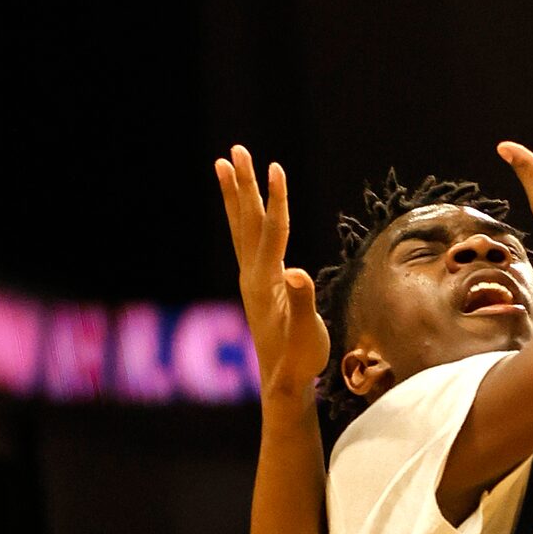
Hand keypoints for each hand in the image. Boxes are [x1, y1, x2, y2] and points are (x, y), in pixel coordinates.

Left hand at [215, 146, 329, 403]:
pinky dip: (242, 217)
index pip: (272, 232)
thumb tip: (297, 273)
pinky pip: (246, 240)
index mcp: (266, 282)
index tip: (276, 167)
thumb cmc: (300, 360)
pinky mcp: (256, 284)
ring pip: (241, 228)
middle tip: (236, 150)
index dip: (276, 200)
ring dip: (235, 195)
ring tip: (224, 164)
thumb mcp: (307, 335)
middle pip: (247, 221)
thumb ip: (302, 302)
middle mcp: (252, 275)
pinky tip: (243, 208)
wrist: (283, 382)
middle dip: (243, 185)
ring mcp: (251, 279)